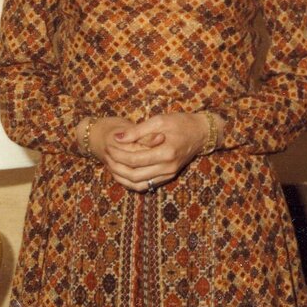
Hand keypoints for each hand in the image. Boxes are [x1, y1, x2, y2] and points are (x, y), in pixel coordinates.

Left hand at [79, 113, 214, 191]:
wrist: (200, 133)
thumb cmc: (180, 123)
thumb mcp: (159, 120)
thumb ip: (137, 130)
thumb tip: (117, 138)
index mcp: (166, 152)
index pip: (134, 159)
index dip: (117, 154)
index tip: (108, 145)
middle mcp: (168, 167)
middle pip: (134, 175)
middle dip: (116, 167)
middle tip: (107, 155)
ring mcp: (168, 174)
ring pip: (138, 184)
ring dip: (122, 177)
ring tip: (111, 165)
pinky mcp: (168, 177)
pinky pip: (146, 185)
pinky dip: (131, 181)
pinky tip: (123, 171)